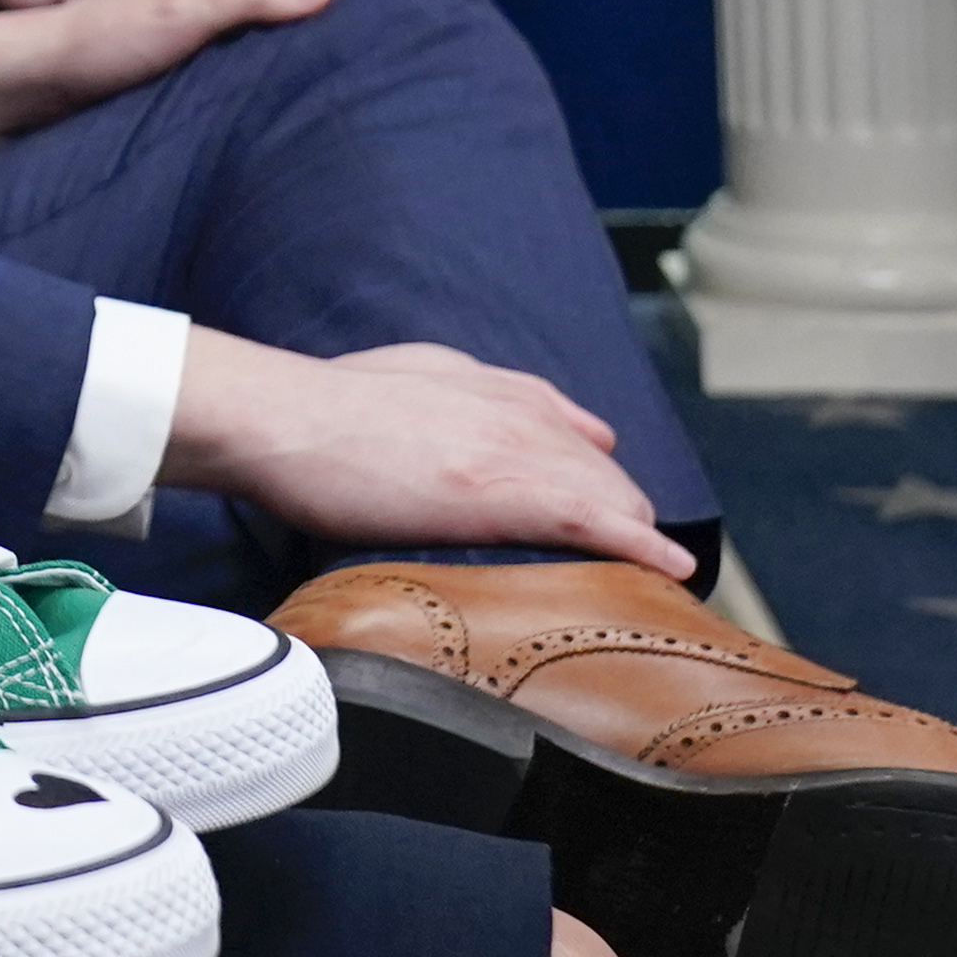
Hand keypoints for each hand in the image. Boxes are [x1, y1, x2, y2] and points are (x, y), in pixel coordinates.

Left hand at [0, 0, 425, 155]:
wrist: (28, 84)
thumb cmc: (97, 48)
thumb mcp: (176, 14)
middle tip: (430, 19)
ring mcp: (208, 31)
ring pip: (291, 22)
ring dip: (337, 31)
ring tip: (386, 57)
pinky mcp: (193, 70)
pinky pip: (267, 57)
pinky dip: (301, 63)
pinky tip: (311, 93)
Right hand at [157, 334, 693, 577]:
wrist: (285, 419)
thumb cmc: (318, 408)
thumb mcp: (398, 378)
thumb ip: (452, 393)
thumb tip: (469, 425)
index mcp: (489, 386)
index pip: (569, 430)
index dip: (593, 470)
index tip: (610, 498)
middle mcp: (516, 411)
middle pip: (599, 467)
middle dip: (622, 509)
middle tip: (637, 556)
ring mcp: (514, 450)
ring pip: (607, 493)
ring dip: (635, 534)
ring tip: (658, 578)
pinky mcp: (505, 494)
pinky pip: (596, 522)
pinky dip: (640, 546)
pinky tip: (670, 570)